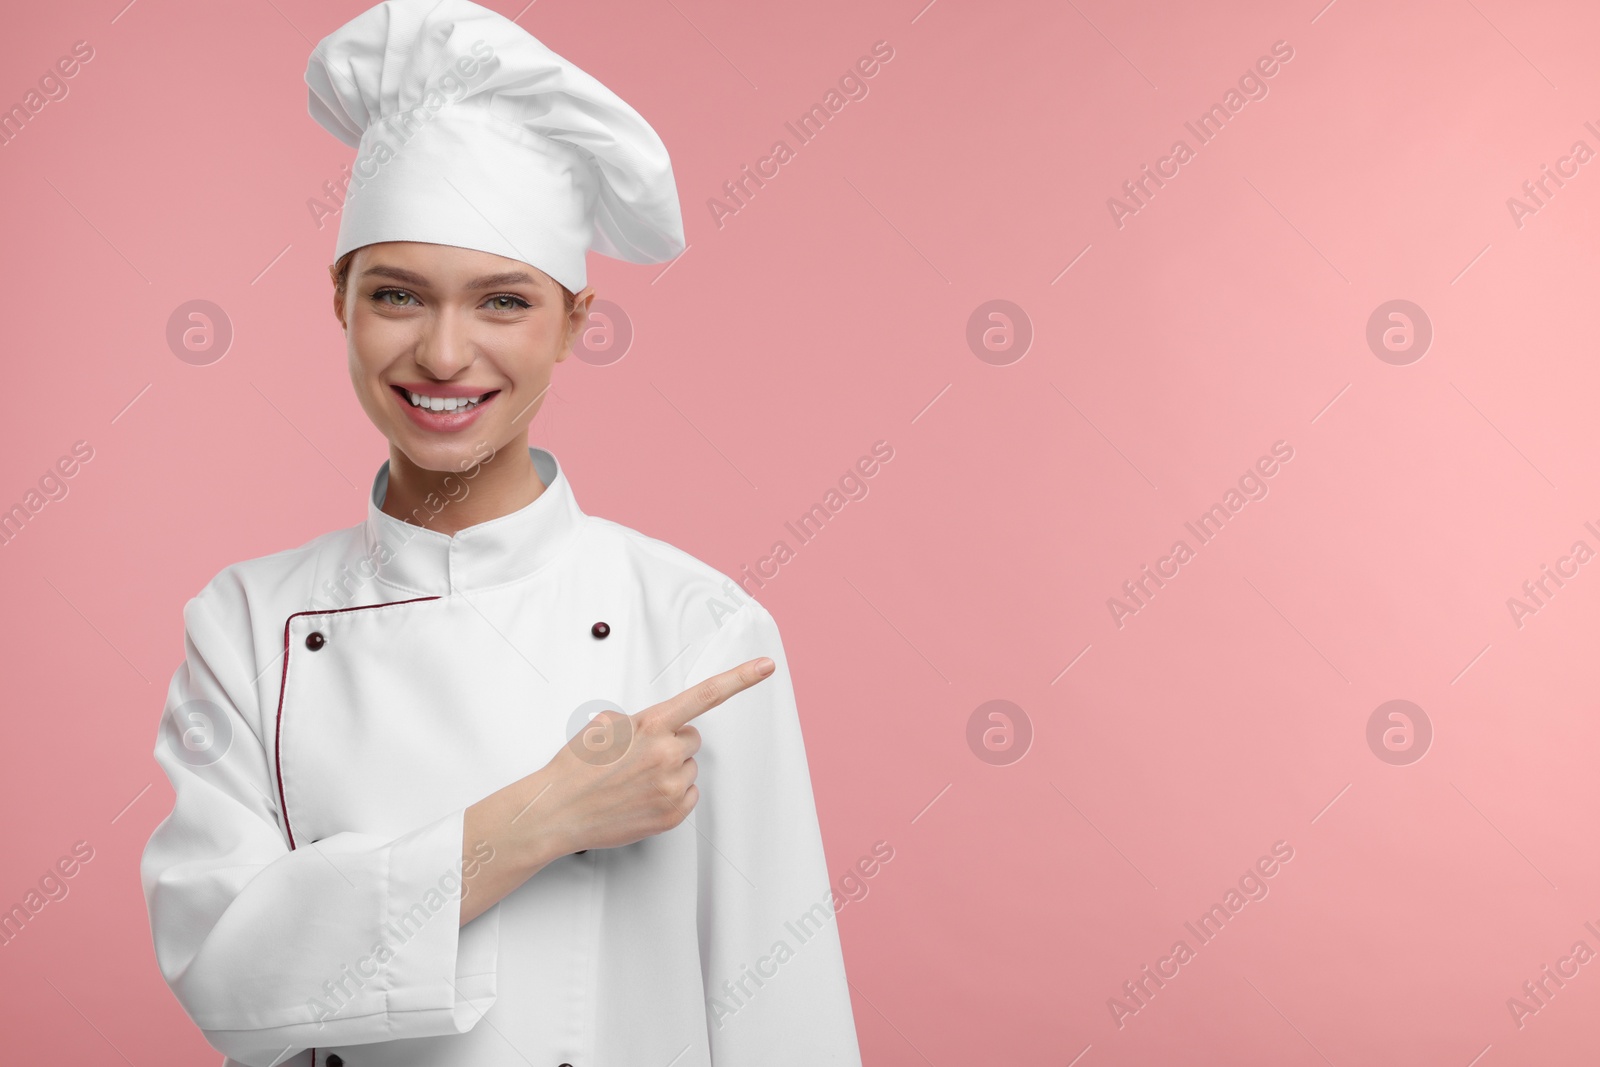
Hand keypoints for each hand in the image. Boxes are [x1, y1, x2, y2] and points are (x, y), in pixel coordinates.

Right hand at [537, 655, 776, 852]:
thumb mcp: (602, 726)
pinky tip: (642, 796)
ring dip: (669, 769)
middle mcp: (666, 754)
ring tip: (633, 780)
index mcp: (651, 725)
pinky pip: (688, 794)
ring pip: (688, 767)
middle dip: (671, 742)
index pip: (705, 695)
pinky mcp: (673, 814)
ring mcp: (672, 786)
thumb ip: (636, 720)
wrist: (557, 812)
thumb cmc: (575, 769)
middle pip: (691, 738)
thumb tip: (649, 728)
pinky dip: (670, 794)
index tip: (766, 666)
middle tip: (638, 756)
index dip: (740, 679)